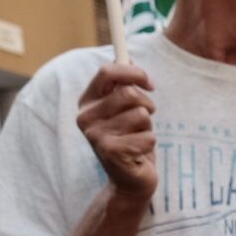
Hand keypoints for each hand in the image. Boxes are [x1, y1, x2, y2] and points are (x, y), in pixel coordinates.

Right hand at [77, 63, 156, 202]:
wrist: (130, 180)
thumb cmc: (131, 140)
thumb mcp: (126, 109)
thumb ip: (124, 84)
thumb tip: (127, 55)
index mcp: (87, 102)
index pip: (106, 72)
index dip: (132, 72)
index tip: (150, 83)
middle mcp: (85, 117)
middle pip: (128, 93)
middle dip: (147, 104)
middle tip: (147, 117)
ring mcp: (95, 136)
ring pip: (140, 115)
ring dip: (148, 126)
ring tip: (139, 137)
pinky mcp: (110, 152)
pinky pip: (147, 136)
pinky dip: (150, 143)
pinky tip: (139, 153)